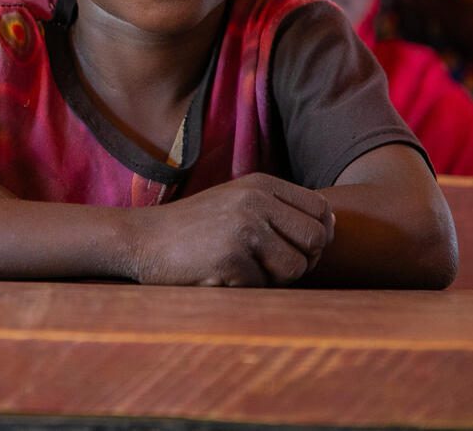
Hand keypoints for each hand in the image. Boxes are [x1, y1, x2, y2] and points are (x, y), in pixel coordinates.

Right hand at [129, 172, 334, 286]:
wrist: (141, 239)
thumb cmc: (195, 228)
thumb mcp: (238, 202)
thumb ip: (280, 210)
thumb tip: (331, 225)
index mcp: (262, 184)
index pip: (321, 212)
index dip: (315, 236)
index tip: (292, 247)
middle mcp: (257, 201)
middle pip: (317, 241)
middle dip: (302, 260)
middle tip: (269, 265)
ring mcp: (244, 228)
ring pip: (296, 269)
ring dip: (274, 279)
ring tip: (241, 268)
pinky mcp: (231, 258)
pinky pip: (263, 288)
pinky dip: (244, 289)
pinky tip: (219, 274)